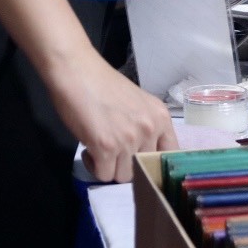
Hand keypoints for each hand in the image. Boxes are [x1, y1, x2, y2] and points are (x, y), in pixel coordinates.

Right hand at [45, 50, 174, 182]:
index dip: (153, 163)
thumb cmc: (103, 85)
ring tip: (99, 150)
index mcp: (161, 117)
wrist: (78, 72)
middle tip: (112, 153)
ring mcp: (129, 139)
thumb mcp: (138, 105)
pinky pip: (103, 175)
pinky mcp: (106, 147)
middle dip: (127, 165)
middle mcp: (150, 129)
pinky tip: (89, 150)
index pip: (170, 154)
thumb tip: (143, 154)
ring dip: (109, 167)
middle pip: (144, 169)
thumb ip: (146, 127)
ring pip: (123, 176)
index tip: (139, 162)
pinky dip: (94, 167)